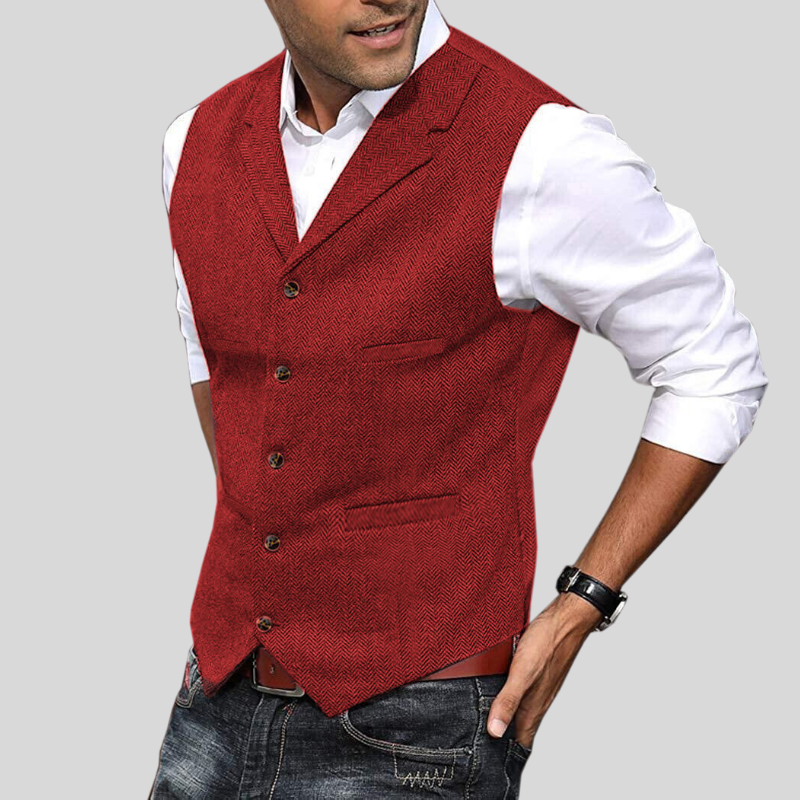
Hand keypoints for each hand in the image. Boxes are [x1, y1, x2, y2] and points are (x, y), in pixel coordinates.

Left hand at [487, 592, 602, 747]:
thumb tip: (495, 731)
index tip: (489, 765)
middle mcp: (536, 702)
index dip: (505, 757)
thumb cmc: (547, 642)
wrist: (567, 618)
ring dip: (503, 718)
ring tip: (483, 722)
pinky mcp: (534, 673)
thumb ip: (508, 701)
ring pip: (517, 712)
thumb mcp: (522, 672)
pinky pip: (517, 693)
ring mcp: (536, 688)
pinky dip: (506, 698)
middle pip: (517, 730)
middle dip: (500, 740)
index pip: (519, 745)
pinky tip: (495, 690)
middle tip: (479, 745)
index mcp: (533, 708)